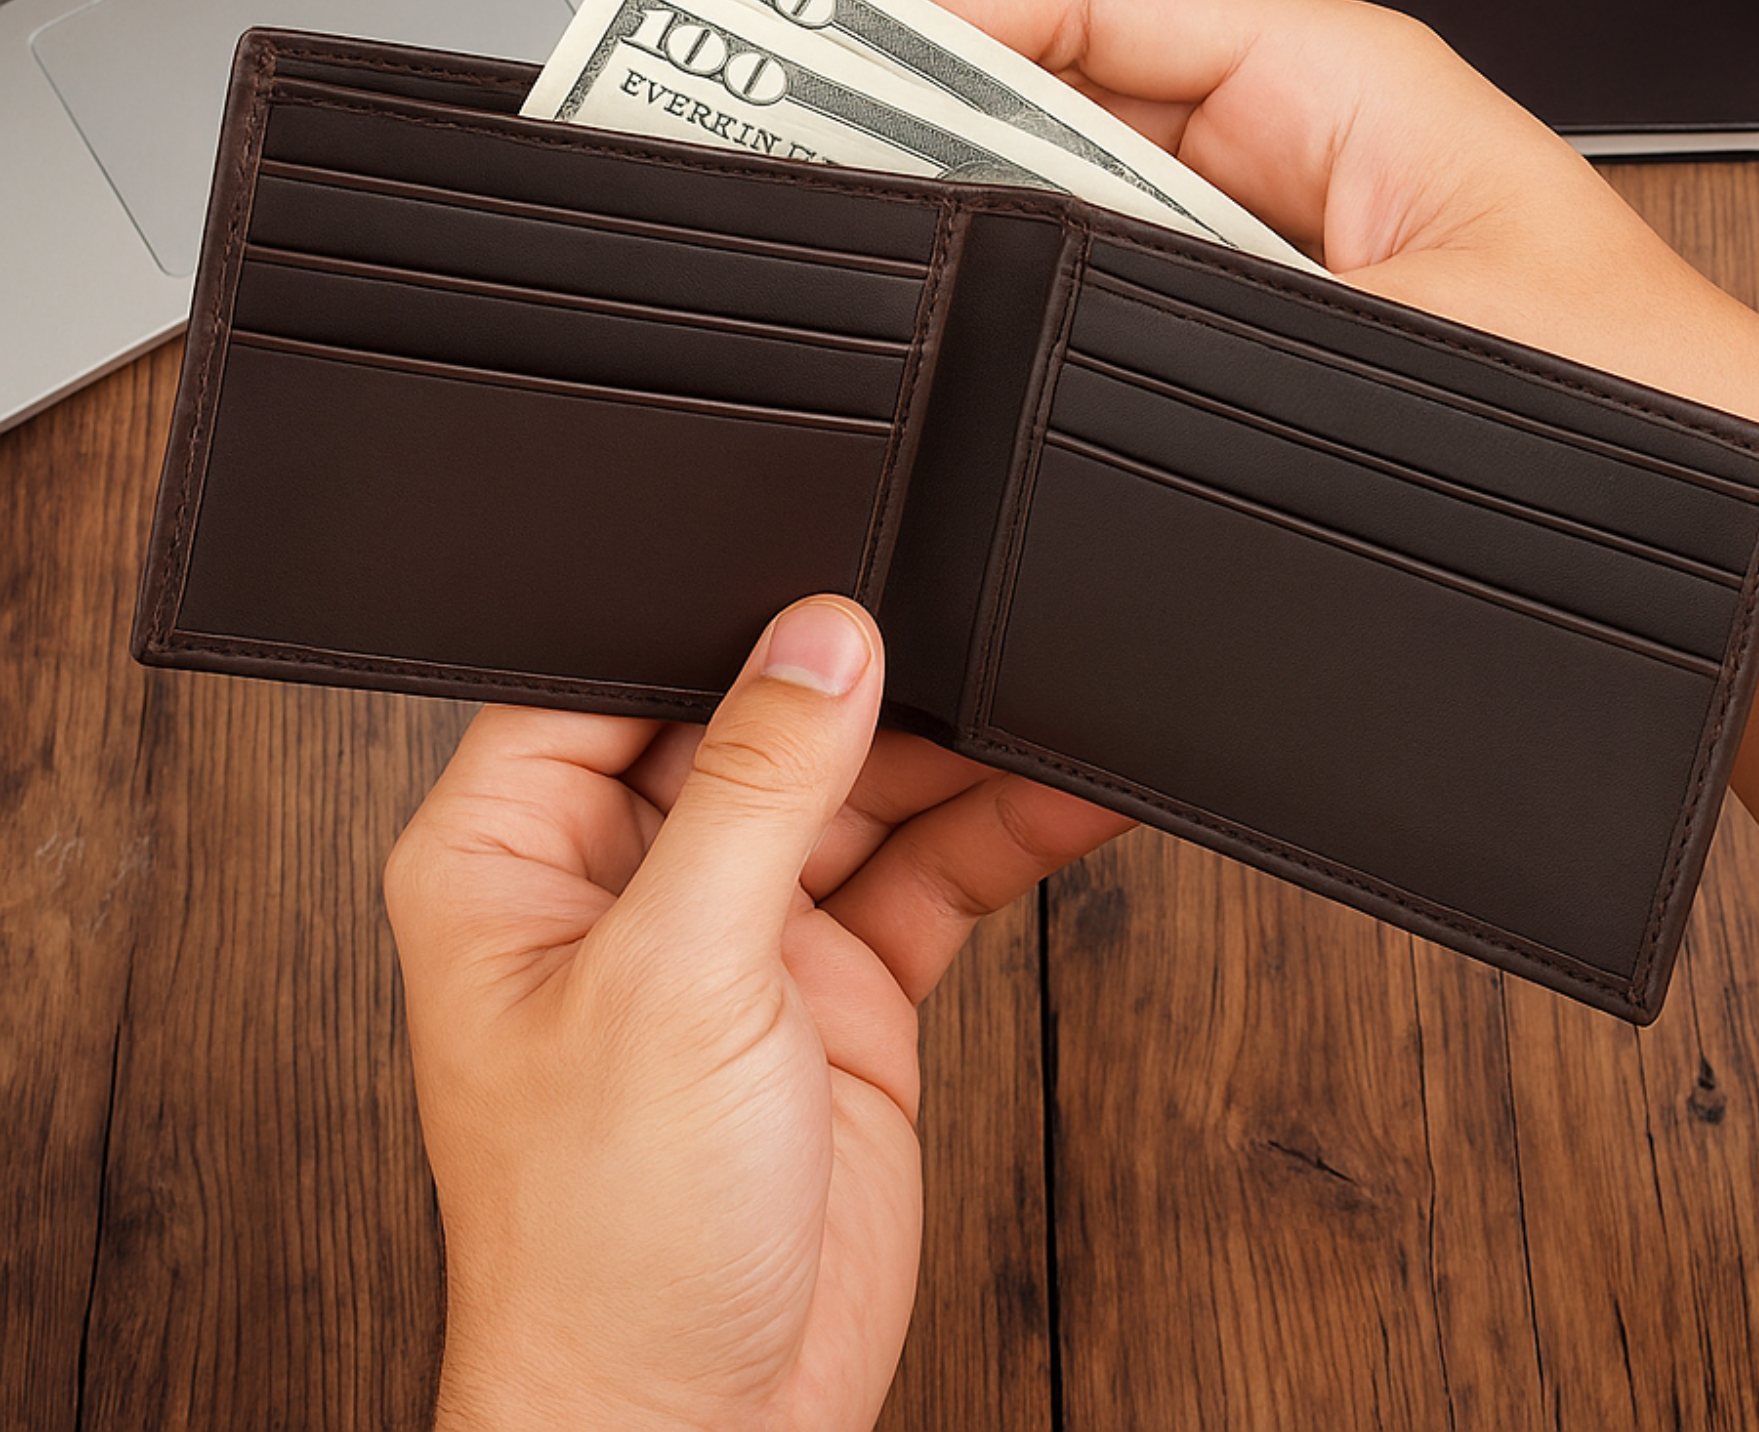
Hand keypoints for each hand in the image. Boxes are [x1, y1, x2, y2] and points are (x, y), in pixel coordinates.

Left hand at [386, 597, 1129, 1431]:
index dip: (713, 620)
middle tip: (960, 644)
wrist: (707, 1428)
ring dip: (951, 754)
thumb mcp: (674, 982)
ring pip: (858, 788)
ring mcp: (743, 931)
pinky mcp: (838, 985)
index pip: (612, 676)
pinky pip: (929, 872)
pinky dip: (1001, 831)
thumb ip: (754, 793)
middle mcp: (631, 878)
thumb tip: (818, 644)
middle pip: (758, 721)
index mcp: (521, 853)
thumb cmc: (604, 1246)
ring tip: (1041, 708)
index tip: (820, 584)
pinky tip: (1065, 793)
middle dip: (862, 685)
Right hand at [910, 0, 1758, 1154]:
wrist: (1737, 590)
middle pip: (1063, 103)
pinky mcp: (1261, 365)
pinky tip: (976, 393)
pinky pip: (1114, 328)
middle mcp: (1292, 161)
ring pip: (1076, 224)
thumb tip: (1032, 285)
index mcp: (1340, 84)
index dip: (939, 10)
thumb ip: (1204, 297)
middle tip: (801, 184)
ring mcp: (1269, 267)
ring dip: (980, 254)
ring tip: (871, 297)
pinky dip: (1039, 349)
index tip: (811, 60)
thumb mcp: (1404, 329)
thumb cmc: (1645, 422)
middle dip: (928, 136)